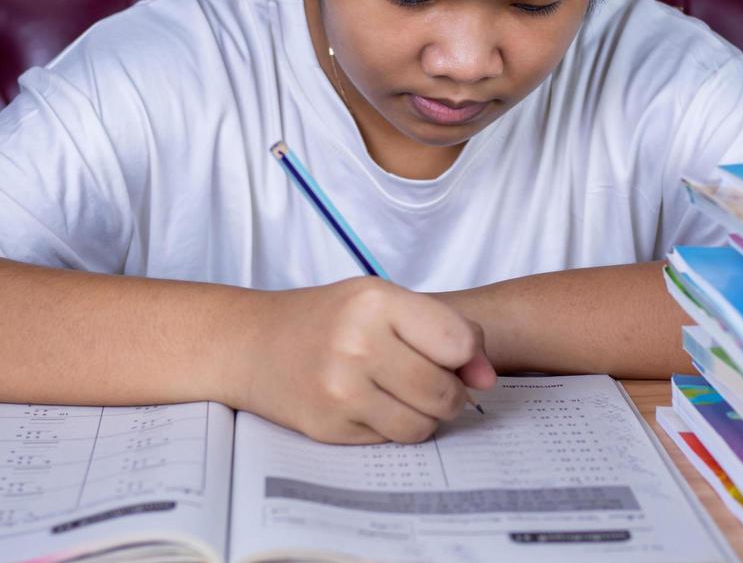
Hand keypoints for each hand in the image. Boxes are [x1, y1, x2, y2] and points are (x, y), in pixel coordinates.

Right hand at [233, 277, 495, 443]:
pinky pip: (391, 440)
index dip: (469, 356)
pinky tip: (374, 404)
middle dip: (451, 394)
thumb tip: (486, 379)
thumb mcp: (385, 301)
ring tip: (406, 395)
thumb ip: (445, 329)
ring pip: (422, 425)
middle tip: (434, 382)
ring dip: (426, 416)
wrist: (255, 344)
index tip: (457, 357)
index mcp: (377, 301)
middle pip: (444, 391)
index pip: (458, 342)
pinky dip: (393, 427)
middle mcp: (357, 344)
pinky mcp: (329, 427)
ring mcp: (341, 390)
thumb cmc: (330, 318)